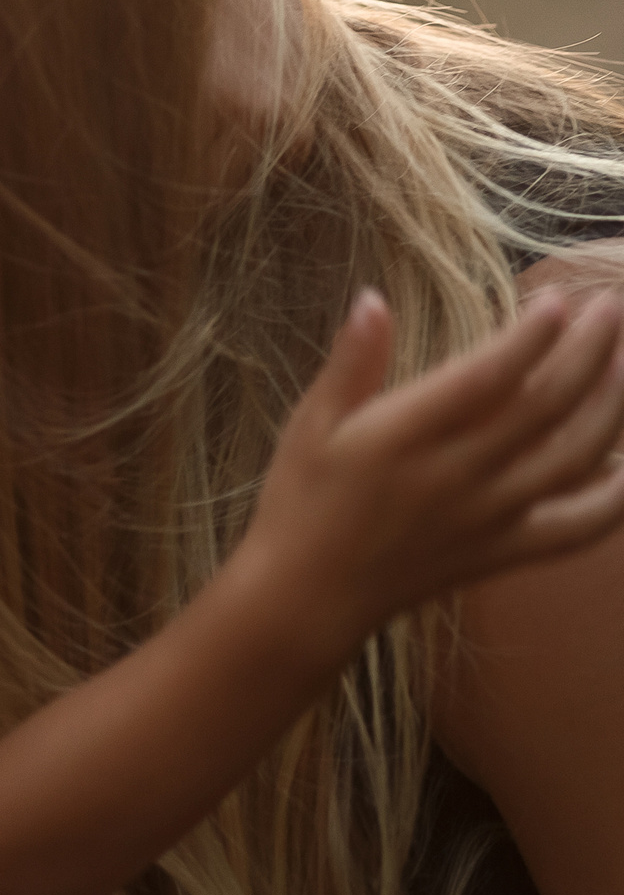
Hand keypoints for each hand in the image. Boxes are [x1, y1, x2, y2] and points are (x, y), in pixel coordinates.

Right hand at [245, 287, 623, 649]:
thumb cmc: (301, 502)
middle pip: (548, 406)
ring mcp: (488, 517)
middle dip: (591, 351)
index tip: (557, 300)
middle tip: (609, 309)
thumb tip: (373, 299)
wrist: (306, 595)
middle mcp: (457, 476)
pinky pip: (579, 528)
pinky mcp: (503, 552)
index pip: (490, 376)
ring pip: (576, 457)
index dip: (533, 335)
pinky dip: (617, 498)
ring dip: (613, 406)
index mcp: (405, 437)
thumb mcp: (310, 424)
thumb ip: (351, 362)